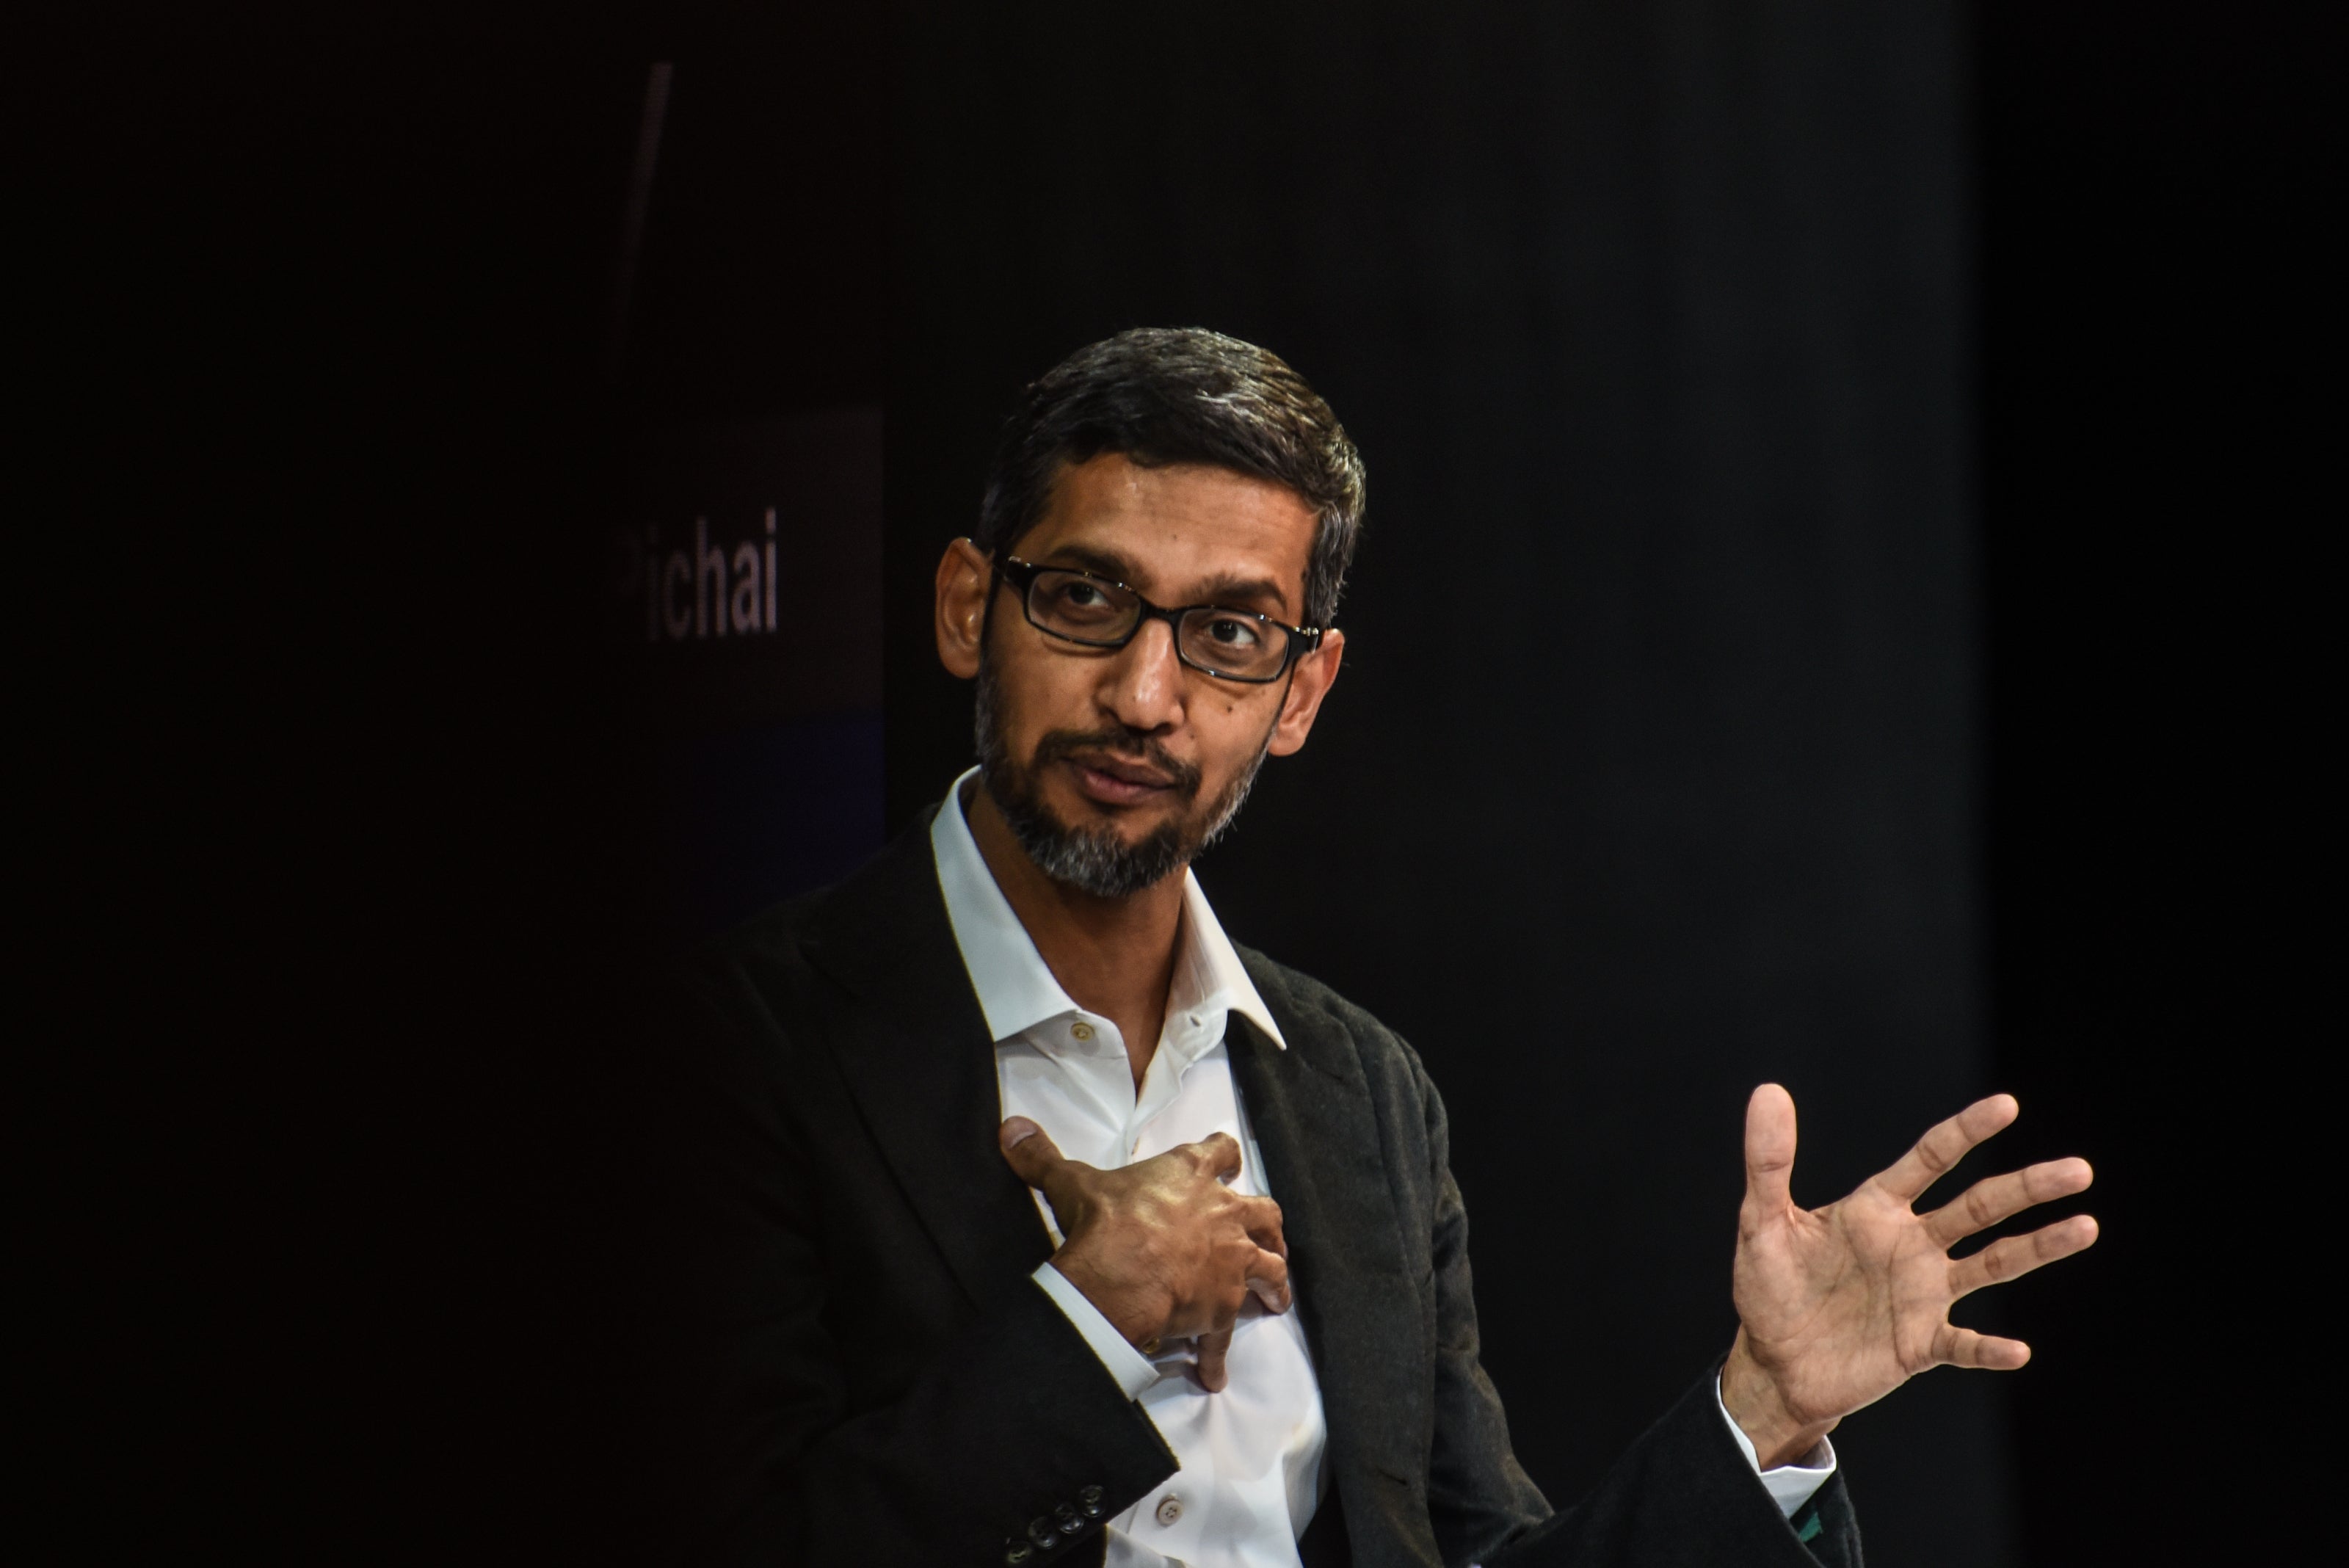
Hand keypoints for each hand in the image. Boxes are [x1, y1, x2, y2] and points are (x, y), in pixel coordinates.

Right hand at [1000, 1117, 1291, 1391]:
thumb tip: (1011, 1128)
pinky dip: (1220, 1356)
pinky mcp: (1225, 1305)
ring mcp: (1231, 1260)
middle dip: (1268, 1225)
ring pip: (1270, 1267)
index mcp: (1189, 1174)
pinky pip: (1226, 1336)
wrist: (1121, 1275)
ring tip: (1275, 1298)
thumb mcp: (1071, 1183)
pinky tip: (1214, 1376)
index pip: (1220, 1151)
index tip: (1228, 1160)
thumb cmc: (1105, 1223)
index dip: (1224, 1155)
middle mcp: (1222, 1213)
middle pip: (1264, 1212)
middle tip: (1268, 1237)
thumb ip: (1043, 1157)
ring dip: (1274, 1283)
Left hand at [1720, 1085, 2097, 1466]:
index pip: (1931, 1160)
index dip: (1966, 1132)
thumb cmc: (1769, 1286)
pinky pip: (1963, 1345)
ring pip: (1992, 1264)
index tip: (2007, 1105)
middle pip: (1979, 1207)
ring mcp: (1922, 1294)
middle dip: (2027, 1187)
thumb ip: (1768, 1160)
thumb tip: (1767, 1090)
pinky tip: (2016, 1349)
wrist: (1772, 1362)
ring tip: (2087, 1226)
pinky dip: (1989, 1348)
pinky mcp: (1919, 1344)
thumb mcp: (1762, 1221)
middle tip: (2079, 1170)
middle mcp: (1911, 1244)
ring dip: (2038, 1247)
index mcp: (1877, 1208)